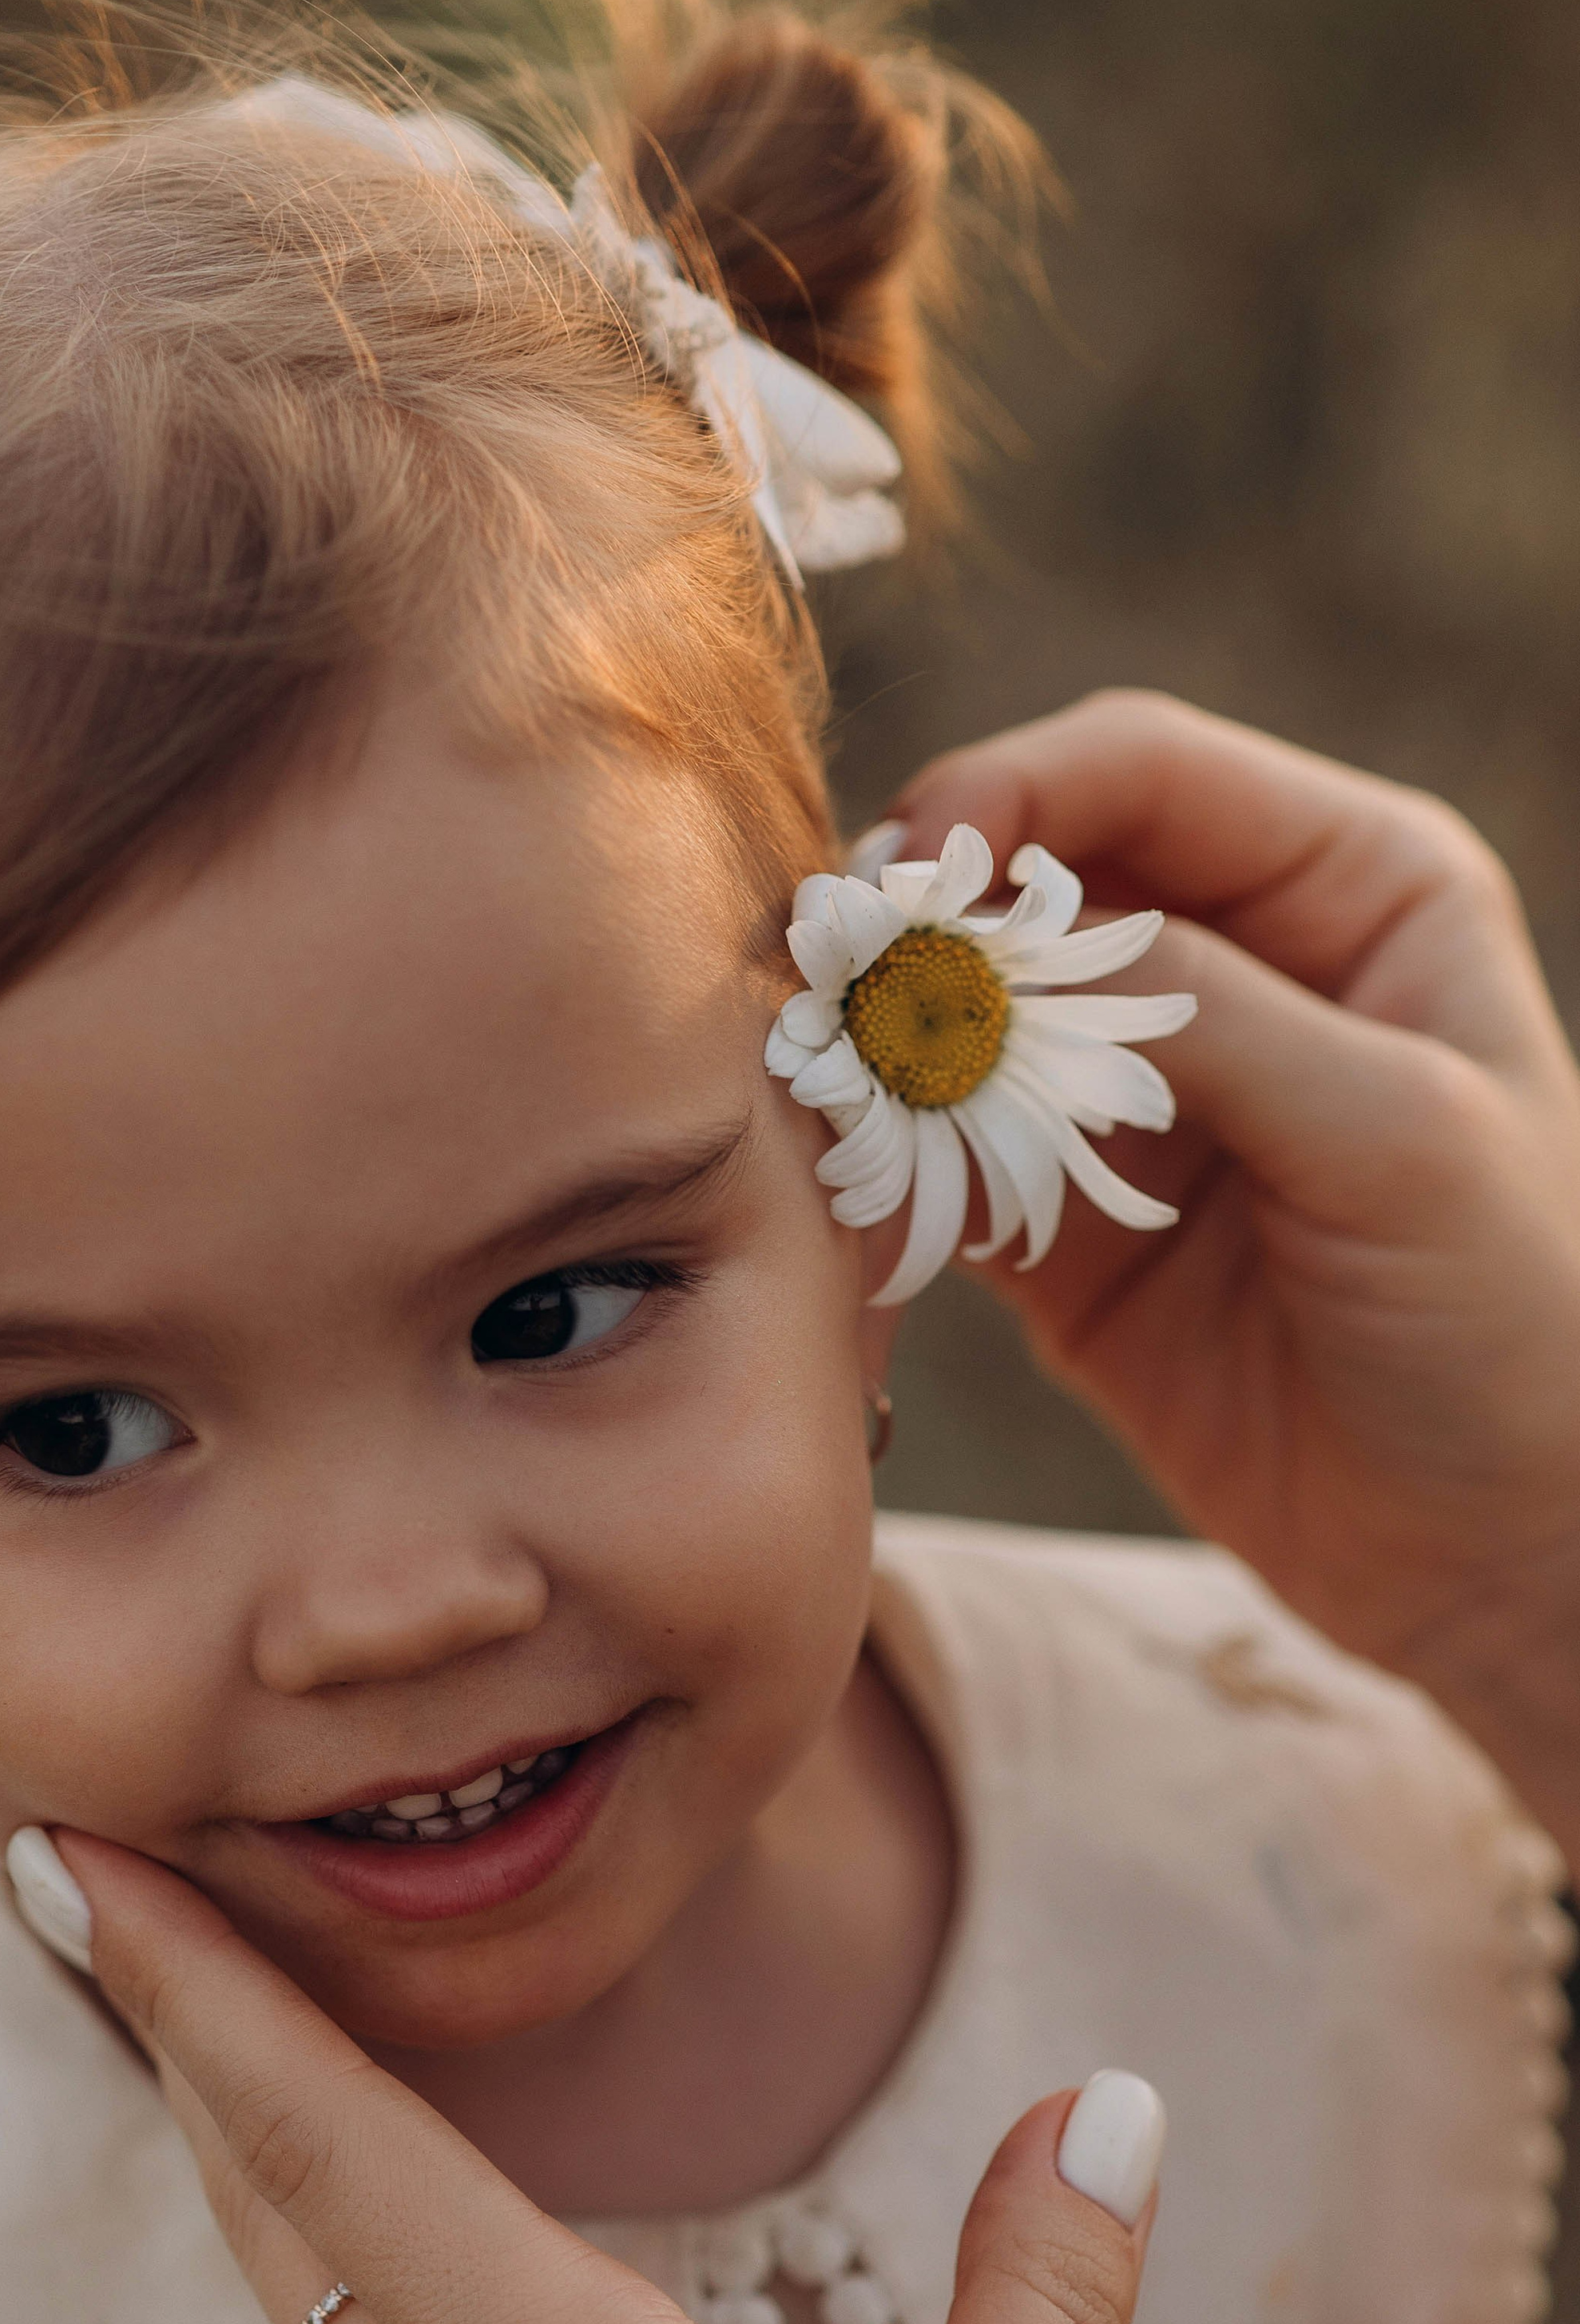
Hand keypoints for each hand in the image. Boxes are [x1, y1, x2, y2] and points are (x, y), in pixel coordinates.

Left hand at [60, 1830, 1161, 2323]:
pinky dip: (307, 2253)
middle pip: (262, 2191)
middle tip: (79, 1880)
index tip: (66, 1854)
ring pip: (287, 2289)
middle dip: (173, 2021)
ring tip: (202, 2026)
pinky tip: (357, 2253)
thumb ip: (1040, 2297)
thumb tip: (1106, 2102)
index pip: (324, 2131)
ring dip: (237, 2141)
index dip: (192, 1981)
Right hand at [895, 694, 1579, 1833]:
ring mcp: (1141, 1098)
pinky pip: (944, 1161)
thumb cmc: (1520, 1320)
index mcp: (1351, 889)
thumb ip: (1211, 1020)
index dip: (1007, 796)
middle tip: (823, 976)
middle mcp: (1234, 965)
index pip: (1141, 771)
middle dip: (919, 921)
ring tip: (813, 1083)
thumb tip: (997, 947)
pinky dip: (884, 1167)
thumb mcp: (1396, 1139)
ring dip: (883, 1045)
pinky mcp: (1068, 1225)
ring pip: (964, 1018)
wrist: (1500, 1552)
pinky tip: (844, 1186)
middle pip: (1028, 880)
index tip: (904, 870)